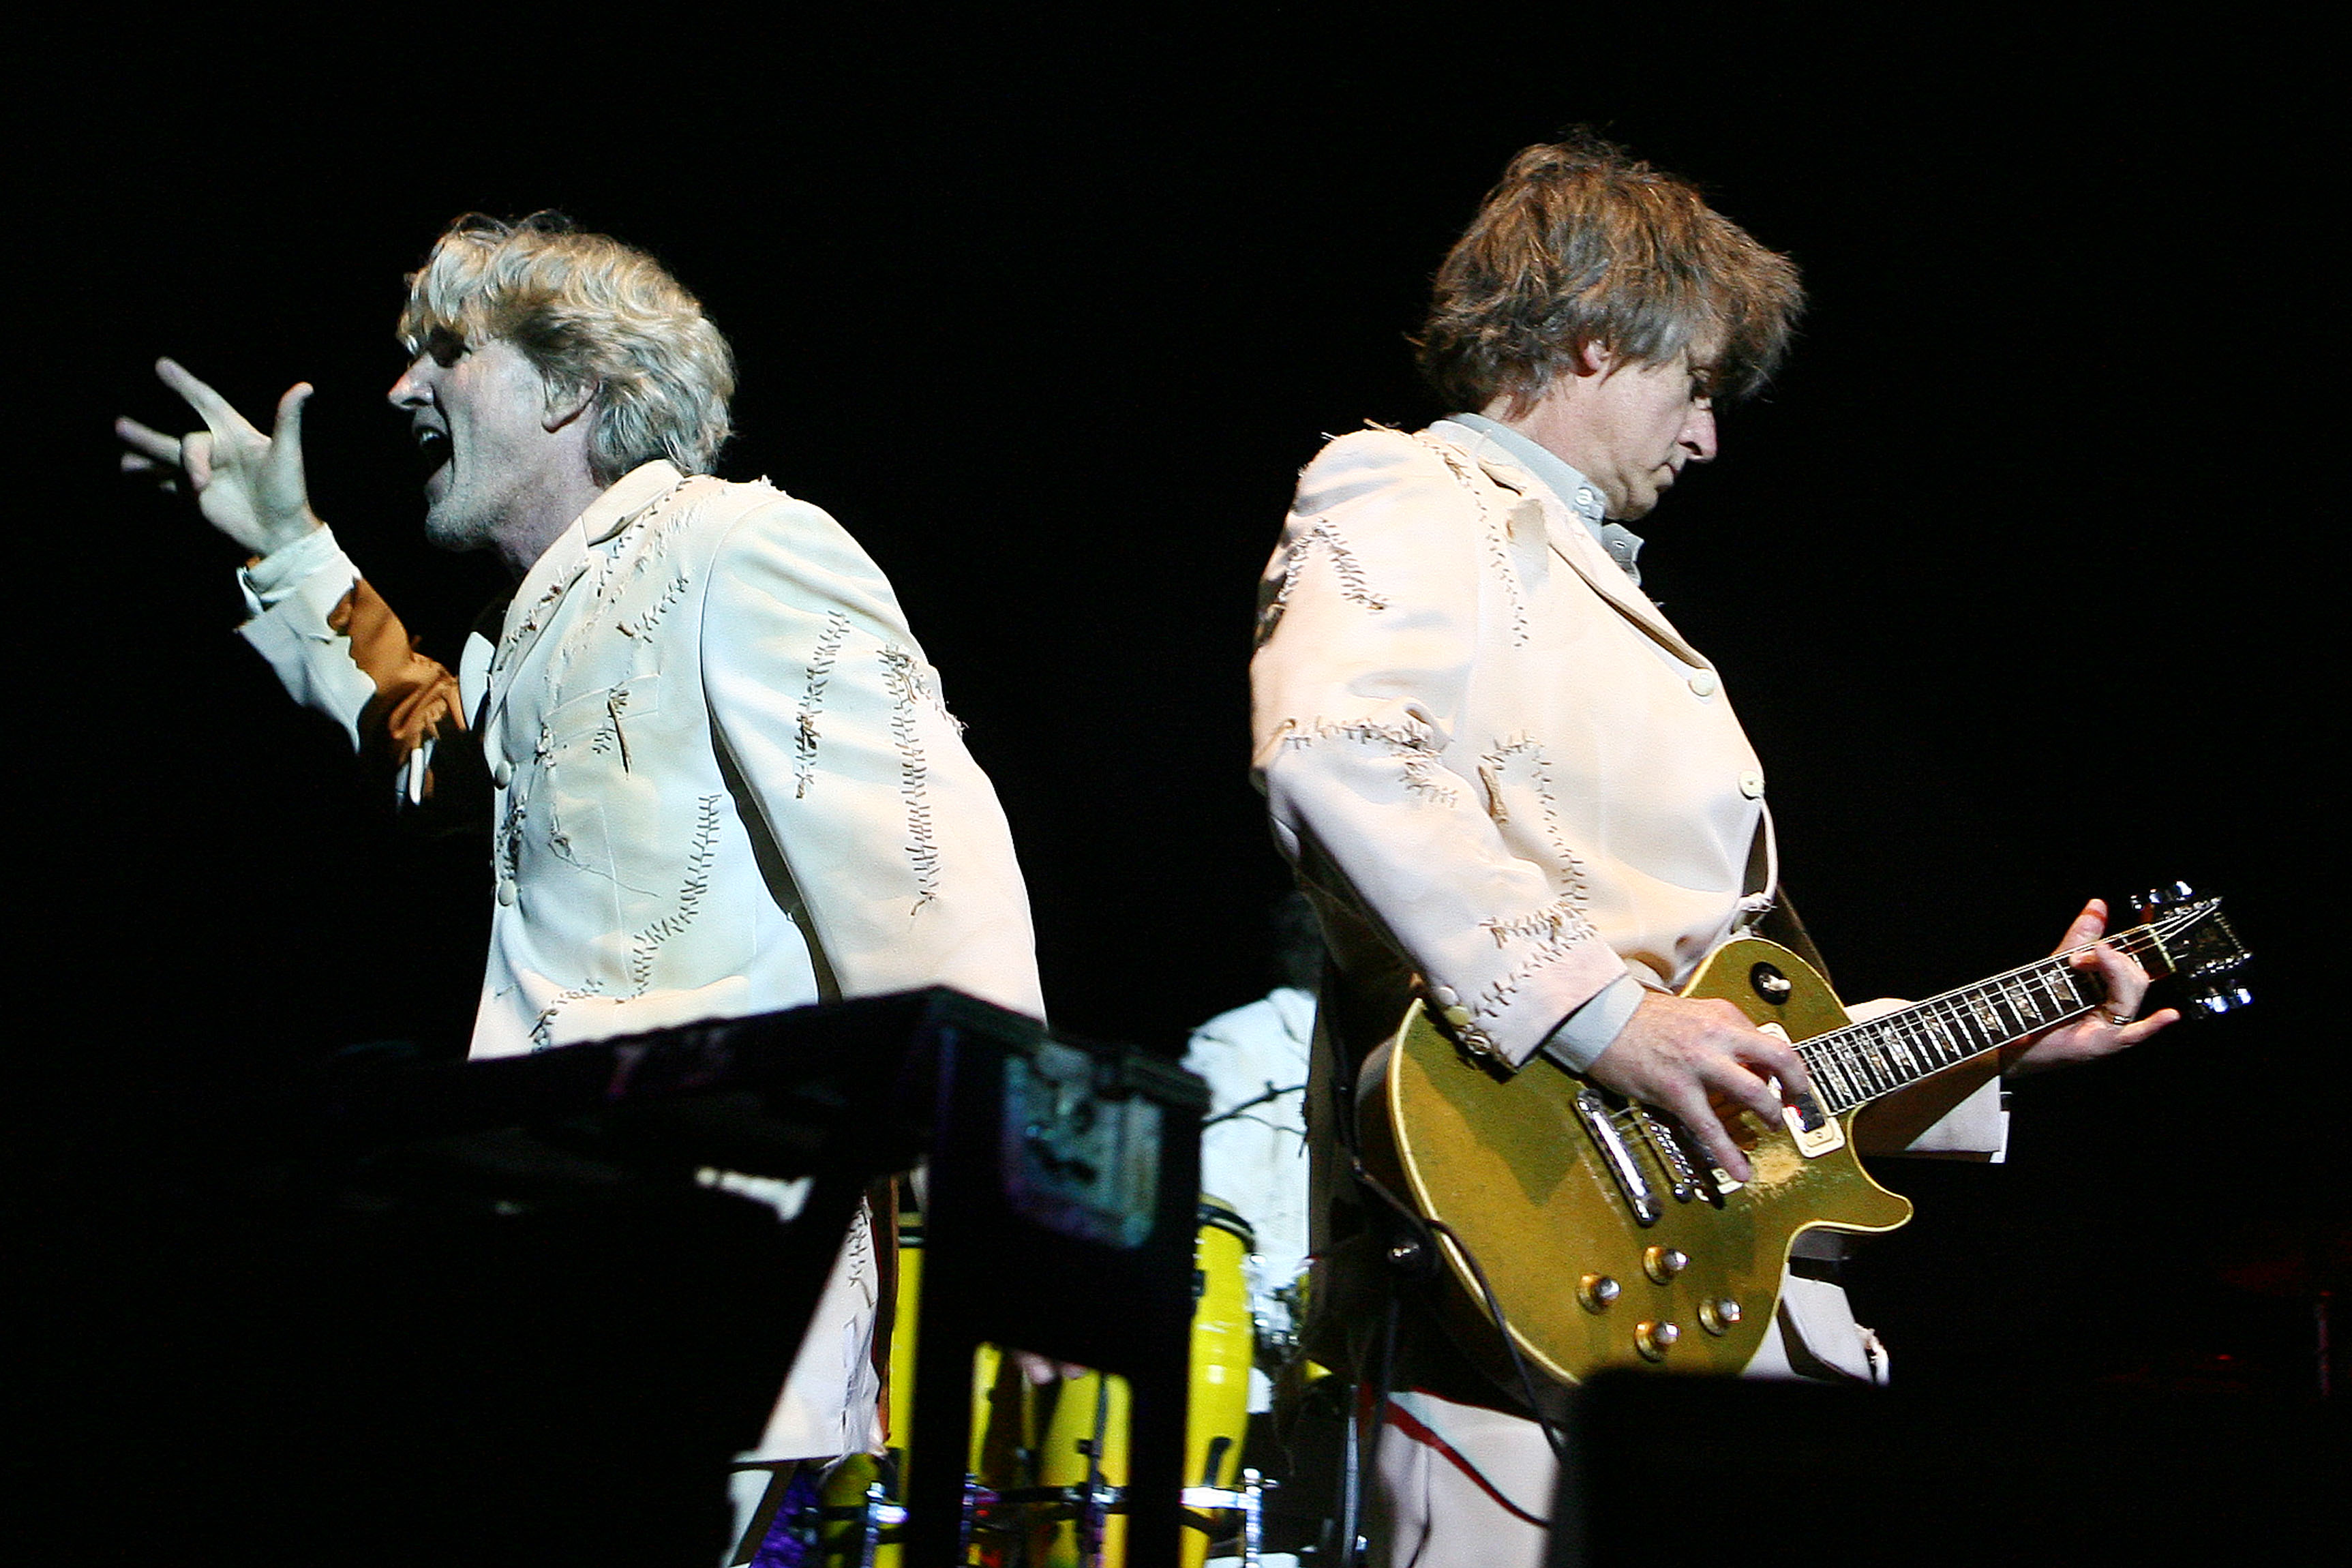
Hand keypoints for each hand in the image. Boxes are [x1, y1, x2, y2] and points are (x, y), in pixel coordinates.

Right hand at [116, 358, 321, 556]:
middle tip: (119, 425)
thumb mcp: (288, 453)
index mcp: (236, 435)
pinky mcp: (195, 496)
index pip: (206, 403)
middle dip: (149, 435)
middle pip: (183, 440)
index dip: (185, 385)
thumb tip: (305, 387)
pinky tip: (127, 469)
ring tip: (121, 460)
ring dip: (142, 454)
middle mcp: (217, 450)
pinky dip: (146, 477)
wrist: (279, 532)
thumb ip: (288, 420)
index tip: (161, 365)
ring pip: (167, 459)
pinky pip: (164, 482)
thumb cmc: (288, 491)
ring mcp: (203, 473)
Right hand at [1583, 990, 1811, 1181]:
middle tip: (1793, 1104)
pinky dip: (1729, 1153)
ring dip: (1769, 1114)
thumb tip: (1745, 1061)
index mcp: (1722, 1016)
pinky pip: (1710, 1127)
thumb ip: (1720, 1034)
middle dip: (1796, 1086)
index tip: (1786, 1080)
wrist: (1599, 1019)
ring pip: (1753, 1091)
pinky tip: (1739, 1171)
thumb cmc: (1638, 1019)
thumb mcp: (1691, 1014)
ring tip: (1770, 1127)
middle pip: (1779, 1058)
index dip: (1783, 1066)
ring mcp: (1698, 1063)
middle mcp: (1717, 1035)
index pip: (1769, 1041)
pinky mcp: (1676, 1090)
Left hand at [2003, 898, 2176, 1074]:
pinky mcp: (2104, 1044)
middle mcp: (2115, 1008)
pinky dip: (2155, 1024)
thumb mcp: (2057, 966)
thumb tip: (2098, 904)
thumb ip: (2081, 937)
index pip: (2130, 963)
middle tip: (2076, 958)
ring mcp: (2112, 1027)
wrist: (2007, 1039)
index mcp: (2109, 989)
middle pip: (2134, 976)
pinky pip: (2135, 1034)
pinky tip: (2169, 1015)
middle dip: (2110, 959)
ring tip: (2079, 962)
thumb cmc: (2033, 1007)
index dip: (2124, 946)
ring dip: (2112, 971)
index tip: (2100, 942)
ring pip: (2131, 994)